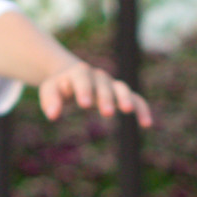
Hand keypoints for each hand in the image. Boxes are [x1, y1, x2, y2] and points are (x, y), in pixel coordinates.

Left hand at [37, 57, 152, 127]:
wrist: (72, 75)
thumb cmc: (60, 86)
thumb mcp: (50, 89)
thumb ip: (50, 100)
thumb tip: (52, 116)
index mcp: (79, 73)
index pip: (82, 78)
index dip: (84, 90)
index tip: (84, 104)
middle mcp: (98, 77)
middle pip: (103, 85)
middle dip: (106, 97)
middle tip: (107, 112)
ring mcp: (111, 85)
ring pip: (121, 88)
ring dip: (125, 98)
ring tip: (128, 111)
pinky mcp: (121, 95)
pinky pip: (135, 99)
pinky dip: (142, 109)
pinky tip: (147, 124)